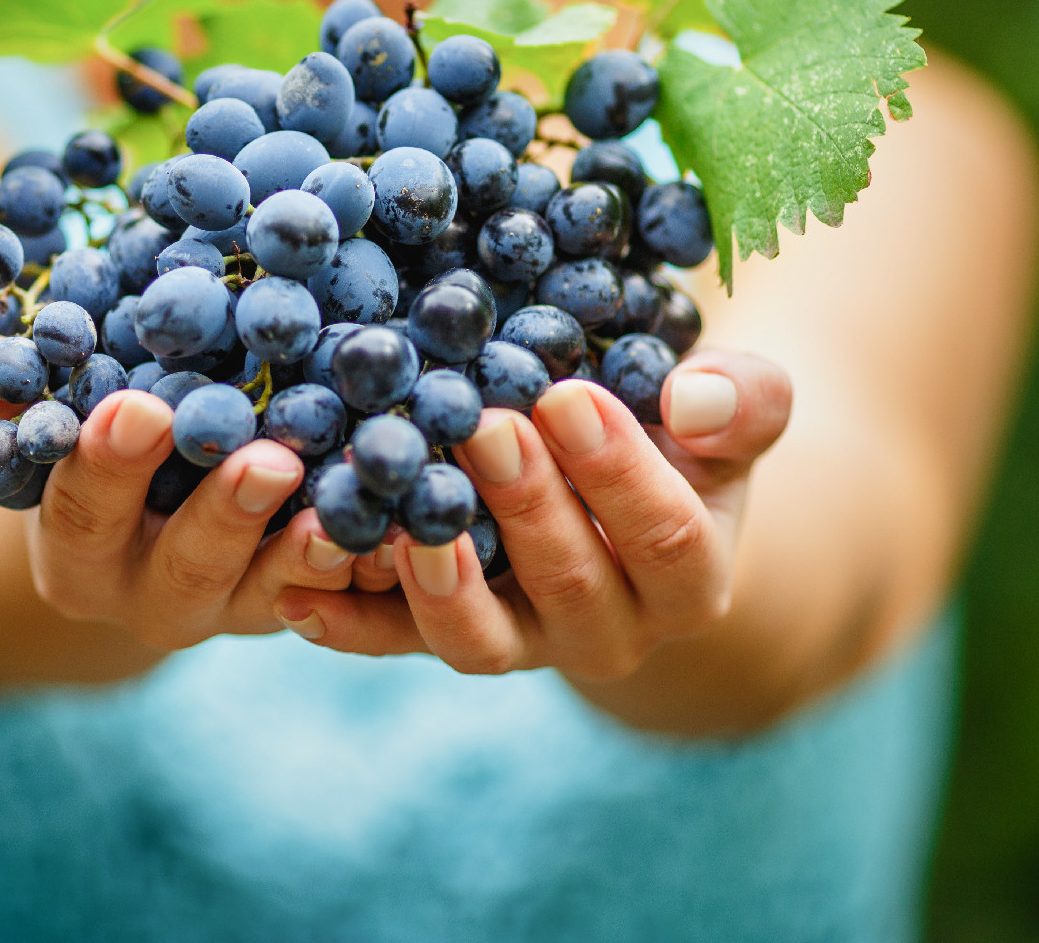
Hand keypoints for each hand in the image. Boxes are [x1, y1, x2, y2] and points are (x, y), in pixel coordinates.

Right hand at [0, 339, 356, 651]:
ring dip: (313, 551)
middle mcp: (150, 595)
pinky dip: (375, 557)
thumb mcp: (19, 407)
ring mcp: (235, 607)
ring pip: (275, 592)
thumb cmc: (69, 420)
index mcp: (72, 550)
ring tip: (347, 510)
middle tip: (267, 462)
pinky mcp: (305, 602)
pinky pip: (345, 594)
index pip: (81, 508)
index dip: (108, 463)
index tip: (139, 410)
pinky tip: (410, 518)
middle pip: (188, 566)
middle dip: (225, 517)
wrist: (141, 490)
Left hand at [270, 351, 792, 679]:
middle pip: (568, 583)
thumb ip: (742, 403)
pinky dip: (346, 622)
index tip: (570, 397)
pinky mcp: (444, 632)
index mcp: (689, 579)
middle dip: (525, 506)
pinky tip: (297, 593)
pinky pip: (394, 641)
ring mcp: (522, 639)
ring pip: (479, 638)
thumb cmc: (684, 433)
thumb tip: (692, 402)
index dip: (619, 474)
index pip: (663, 538)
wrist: (630, 487)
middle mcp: (608, 628)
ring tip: (405, 522)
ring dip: (437, 583)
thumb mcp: (730, 412)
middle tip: (484, 427)